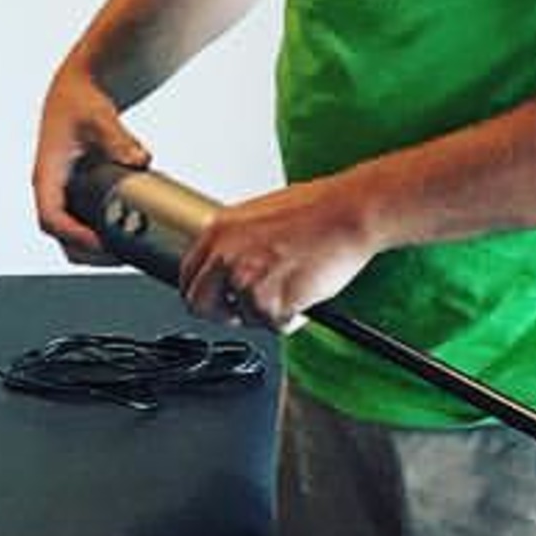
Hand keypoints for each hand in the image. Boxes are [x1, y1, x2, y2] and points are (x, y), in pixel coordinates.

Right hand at [32, 66, 150, 260]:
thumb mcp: (99, 117)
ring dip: (95, 250)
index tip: (101, 243)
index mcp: (47, 175)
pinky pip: (83, 224)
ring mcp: (63, 194)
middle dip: (88, 253)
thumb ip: (118, 139)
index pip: (51, 218)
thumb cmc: (79, 101)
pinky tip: (127, 233)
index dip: (74, 236)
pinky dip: (101, 235)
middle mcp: (52, 190)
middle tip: (121, 256)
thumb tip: (140, 161)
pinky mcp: (77, 194)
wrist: (75, 92)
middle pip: (60, 237)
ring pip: (71, 236)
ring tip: (127, 250)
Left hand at [176, 172, 385, 331]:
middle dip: (224, 313)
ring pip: (242, 318)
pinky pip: (272, 325)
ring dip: (266, 312)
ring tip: (291, 288)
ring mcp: (244, 281)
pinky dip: (289, 318)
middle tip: (247, 310)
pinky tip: (303, 295)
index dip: (203, 292)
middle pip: (200, 305)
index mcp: (217, 231)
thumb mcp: (257, 215)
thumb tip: (227, 266)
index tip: (217, 299)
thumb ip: (234, 242)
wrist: (347, 213)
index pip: (188, 275)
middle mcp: (224, 256)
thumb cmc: (316, 209)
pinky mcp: (269, 302)